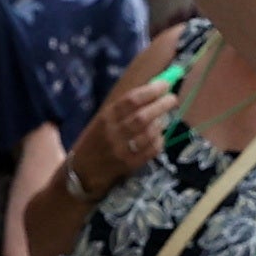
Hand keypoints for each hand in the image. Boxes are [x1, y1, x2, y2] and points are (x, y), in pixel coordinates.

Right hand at [77, 75, 172, 195]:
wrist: (83, 171)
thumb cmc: (96, 140)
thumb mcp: (104, 120)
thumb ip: (125, 107)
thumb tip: (153, 89)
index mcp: (106, 117)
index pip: (131, 100)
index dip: (151, 91)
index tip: (165, 84)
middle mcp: (113, 133)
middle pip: (142, 117)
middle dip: (161, 105)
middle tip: (172, 99)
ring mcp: (122, 150)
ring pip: (149, 133)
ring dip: (161, 123)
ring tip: (164, 118)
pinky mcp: (129, 165)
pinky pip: (151, 150)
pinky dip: (159, 140)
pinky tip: (159, 136)